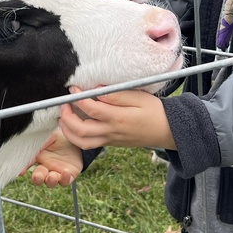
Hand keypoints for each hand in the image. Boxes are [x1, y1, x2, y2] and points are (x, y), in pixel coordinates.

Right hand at [25, 128, 83, 186]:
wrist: (76, 137)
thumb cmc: (59, 136)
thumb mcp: (47, 136)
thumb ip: (37, 143)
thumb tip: (27, 152)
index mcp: (38, 158)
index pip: (28, 166)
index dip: (23, 169)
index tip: (21, 172)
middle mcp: (46, 167)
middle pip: (38, 178)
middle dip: (37, 179)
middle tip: (38, 177)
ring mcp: (57, 172)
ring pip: (50, 182)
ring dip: (50, 181)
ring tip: (52, 176)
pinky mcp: (69, 175)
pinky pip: (65, 181)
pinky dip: (65, 179)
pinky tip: (65, 172)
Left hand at [59, 86, 174, 150]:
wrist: (167, 130)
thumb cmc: (154, 110)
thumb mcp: (139, 96)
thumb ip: (116, 95)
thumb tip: (96, 89)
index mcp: (118, 118)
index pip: (91, 109)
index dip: (79, 98)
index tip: (74, 89)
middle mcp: (112, 132)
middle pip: (81, 130)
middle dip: (67, 117)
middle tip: (64, 104)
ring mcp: (110, 140)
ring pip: (82, 142)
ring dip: (68, 131)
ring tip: (65, 117)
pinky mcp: (111, 143)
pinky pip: (89, 144)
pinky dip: (77, 137)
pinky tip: (74, 125)